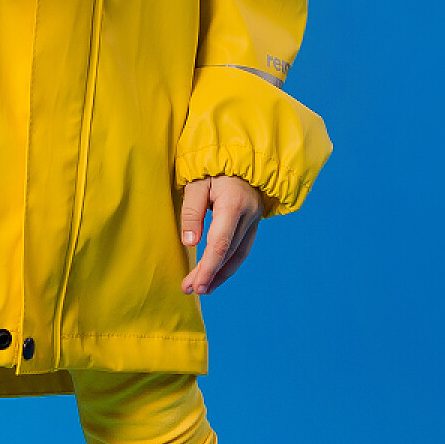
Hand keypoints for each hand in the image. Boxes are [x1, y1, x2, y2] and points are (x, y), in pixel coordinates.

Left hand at [178, 174, 263, 294]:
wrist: (242, 154)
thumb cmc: (214, 166)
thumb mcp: (197, 182)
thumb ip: (192, 211)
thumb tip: (190, 243)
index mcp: (233, 204)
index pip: (220, 244)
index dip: (207, 268)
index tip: (194, 285)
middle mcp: (249, 215)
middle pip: (229, 253)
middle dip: (210, 275)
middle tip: (191, 289)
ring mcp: (255, 219)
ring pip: (239, 254)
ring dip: (221, 274)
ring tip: (204, 288)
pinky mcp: (254, 222)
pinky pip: (243, 248)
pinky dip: (229, 263)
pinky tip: (217, 272)